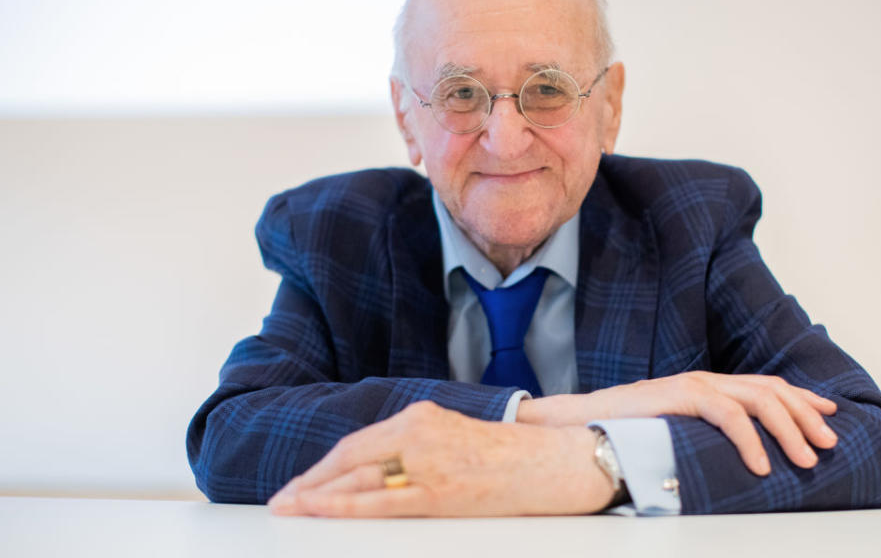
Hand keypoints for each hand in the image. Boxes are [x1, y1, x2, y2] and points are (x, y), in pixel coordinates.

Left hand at [268, 401, 612, 516]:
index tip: (303, 481)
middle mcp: (418, 431)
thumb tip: (372, 472)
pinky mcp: (439, 490)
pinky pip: (380, 500)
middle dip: (312, 480)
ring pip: (358, 477)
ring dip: (319, 494)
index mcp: (420, 416)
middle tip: (283, 498)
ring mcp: (427, 460)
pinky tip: (320, 510)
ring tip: (291, 508)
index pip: (359, 443)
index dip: (325, 465)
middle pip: (350, 457)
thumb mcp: (452, 436)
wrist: (550, 462)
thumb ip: (413, 446)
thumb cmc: (505, 455)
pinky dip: (344, 505)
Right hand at [518, 371, 837, 475]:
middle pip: (771, 390)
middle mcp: (707, 379)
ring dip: (788, 430)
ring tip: (806, 460)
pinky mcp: (681, 395)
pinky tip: (762, 464)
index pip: (766, 386)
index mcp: (710, 386)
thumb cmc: (630, 432)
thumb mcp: (680, 431)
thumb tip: (739, 458)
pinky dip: (750, 439)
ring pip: (758, 400)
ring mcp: (695, 384)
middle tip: (829, 445)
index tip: (829, 414)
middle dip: (806, 416)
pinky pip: (728, 414)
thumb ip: (708, 433)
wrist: (587, 422)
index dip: (802, 399)